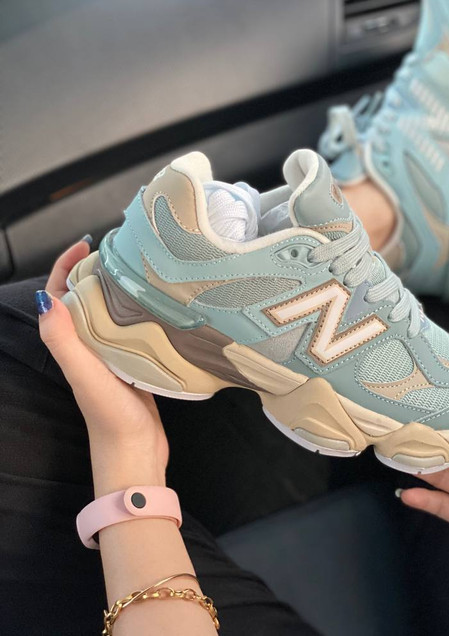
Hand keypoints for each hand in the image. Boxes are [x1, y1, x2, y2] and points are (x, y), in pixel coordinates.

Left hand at [37, 241, 168, 493]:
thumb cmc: (110, 416)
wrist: (136, 453)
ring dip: (116, 286)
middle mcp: (87, 346)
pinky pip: (130, 327)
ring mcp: (110, 354)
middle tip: (118, 248)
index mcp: (71, 345)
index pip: (58, 295)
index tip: (86, 243)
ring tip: (138, 266)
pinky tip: (156, 302)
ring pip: (108, 310)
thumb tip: (45, 297)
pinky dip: (137, 309)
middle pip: (83, 297)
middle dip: (93, 268)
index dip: (65, 266)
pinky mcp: (132, 362)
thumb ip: (63, 340)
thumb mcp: (84, 375)